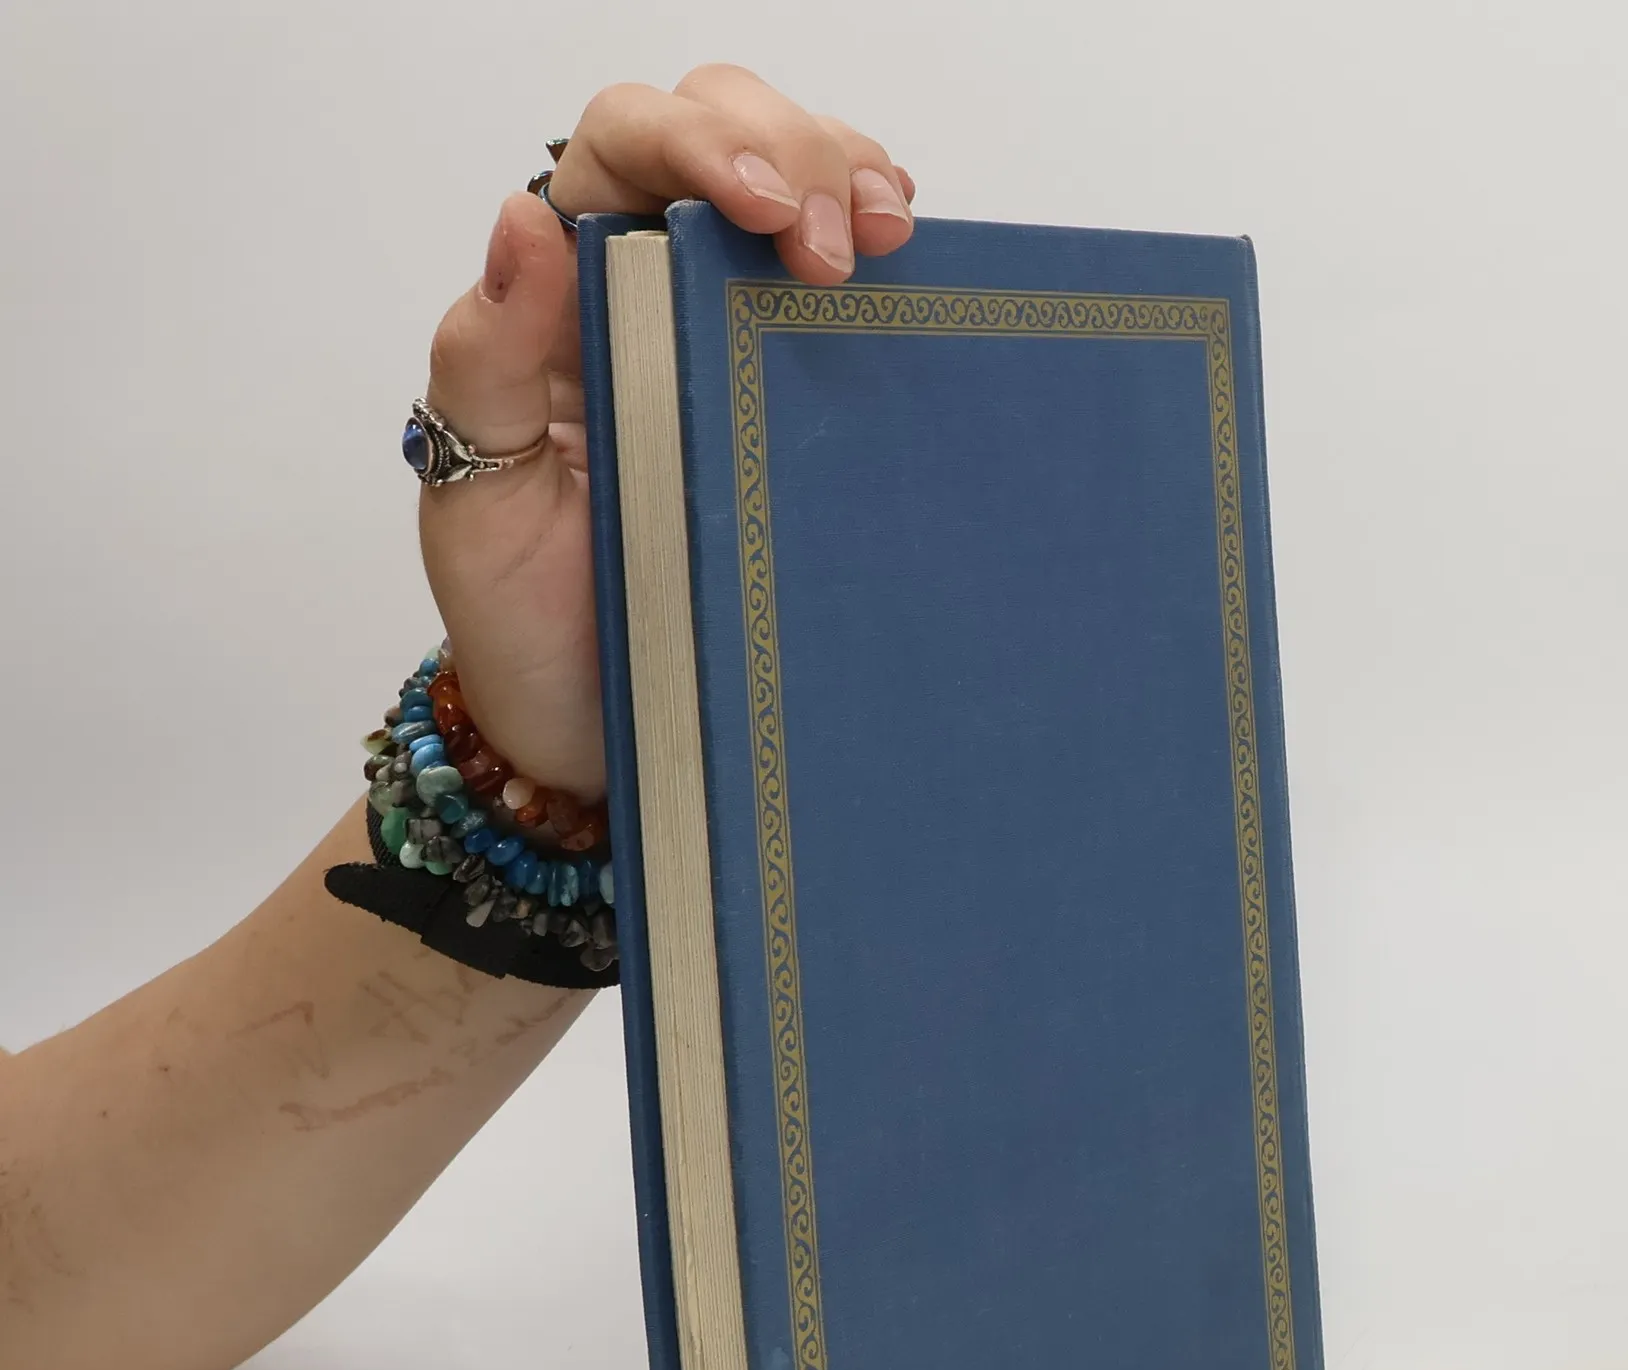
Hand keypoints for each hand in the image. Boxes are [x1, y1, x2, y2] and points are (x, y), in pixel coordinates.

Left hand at [415, 67, 916, 800]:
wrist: (590, 736)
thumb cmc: (527, 629)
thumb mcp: (480, 505)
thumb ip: (484, 365)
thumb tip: (523, 220)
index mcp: (557, 301)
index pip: (624, 152)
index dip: (699, 145)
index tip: (764, 213)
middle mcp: (640, 294)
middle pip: (720, 134)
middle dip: (794, 156)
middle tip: (840, 251)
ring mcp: (722, 340)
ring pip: (791, 185)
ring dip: (849, 182)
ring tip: (890, 236)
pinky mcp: (786, 400)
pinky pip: (835, 291)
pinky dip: (882, 253)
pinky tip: (906, 262)